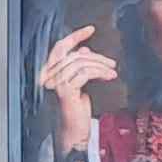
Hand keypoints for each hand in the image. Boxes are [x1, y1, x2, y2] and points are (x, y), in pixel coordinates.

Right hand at [36, 25, 116, 147]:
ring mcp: (56, 83)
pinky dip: (100, 72)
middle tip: (111, 63)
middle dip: (97, 56)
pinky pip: (85, 73)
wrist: (74, 132)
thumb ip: (78, 67)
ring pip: (81, 62)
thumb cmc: (76, 111)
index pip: (60, 48)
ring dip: (101, 65)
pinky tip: (109, 77)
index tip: (90, 29)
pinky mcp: (66, 90)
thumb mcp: (78, 84)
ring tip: (112, 72)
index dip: (75, 36)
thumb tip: (84, 50)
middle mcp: (49, 77)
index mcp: (50, 73)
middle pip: (74, 54)